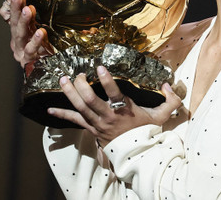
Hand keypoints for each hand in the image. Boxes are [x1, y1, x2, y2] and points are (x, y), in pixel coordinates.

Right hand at [0, 0, 52, 67]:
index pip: (13, 14)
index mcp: (19, 31)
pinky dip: (36, 41)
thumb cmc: (42, 49)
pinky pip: (32, 50)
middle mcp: (18, 40)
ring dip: (24, 21)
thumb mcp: (36, 31)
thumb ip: (31, 17)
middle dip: (16, 8)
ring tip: (28, 10)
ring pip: (21, 34)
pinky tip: (41, 32)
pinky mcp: (29, 61)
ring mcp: (22, 50)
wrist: (46, 72)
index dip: (13, 3)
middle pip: (15, 22)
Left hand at [49, 66, 181, 146]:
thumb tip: (170, 84)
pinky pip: (74, 121)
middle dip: (81, 86)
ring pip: (80, 108)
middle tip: (77, 73)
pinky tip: (50, 109)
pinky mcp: (91, 129)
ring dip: (70, 94)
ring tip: (62, 80)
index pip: (114, 93)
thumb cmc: (147, 131)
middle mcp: (108, 116)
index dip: (106, 80)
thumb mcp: (162, 116)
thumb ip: (170, 100)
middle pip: (90, 100)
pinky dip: (61, 115)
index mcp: (124, 110)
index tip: (99, 67)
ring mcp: (98, 123)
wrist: (137, 153)